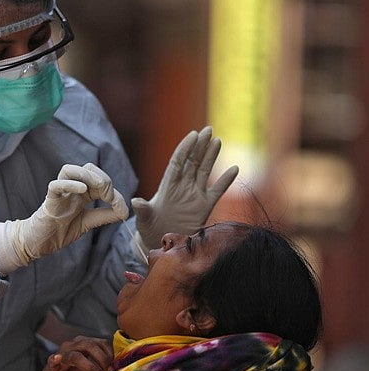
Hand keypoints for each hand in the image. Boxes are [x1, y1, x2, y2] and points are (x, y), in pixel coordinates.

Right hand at [0, 163, 127, 274]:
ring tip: (99, 189)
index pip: (99, 178)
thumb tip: (125, 211)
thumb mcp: (89, 222)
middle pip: (87, 168)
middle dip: (103, 179)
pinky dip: (69, 184)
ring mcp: (59, 193)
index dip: (113, 190)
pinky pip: (55, 186)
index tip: (120, 208)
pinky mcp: (49, 202)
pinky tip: (82, 190)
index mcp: (81, 193)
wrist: (39, 243)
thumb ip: (106, 216)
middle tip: (109, 197)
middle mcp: (71, 189)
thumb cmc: (60, 231)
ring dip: (87, 176)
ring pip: (69, 170)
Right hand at [30, 336, 113, 370]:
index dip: (110, 354)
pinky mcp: (52, 364)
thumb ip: (102, 367)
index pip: (101, 342)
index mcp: (84, 343)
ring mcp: (62, 353)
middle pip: (90, 345)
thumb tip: (117, 369)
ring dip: (90, 366)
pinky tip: (57, 359)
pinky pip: (54, 359)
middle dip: (103, 359)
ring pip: (76, 355)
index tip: (116, 366)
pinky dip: (56, 359)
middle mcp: (73, 345)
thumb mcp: (92, 370)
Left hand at [132, 126, 238, 249]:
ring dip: (211, 156)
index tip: (193, 134)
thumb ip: (142, 210)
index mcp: (167, 185)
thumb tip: (135, 201)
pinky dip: (226, 180)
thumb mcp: (143, 219)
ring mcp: (194, 195)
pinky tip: (235, 168)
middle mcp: (182, 186)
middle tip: (208, 129)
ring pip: (204, 171)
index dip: (185, 148)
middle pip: (192, 161)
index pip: (178, 161)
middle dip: (200, 145)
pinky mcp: (204, 206)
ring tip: (217, 140)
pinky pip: (217, 191)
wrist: (160, 241)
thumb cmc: (148, 228)